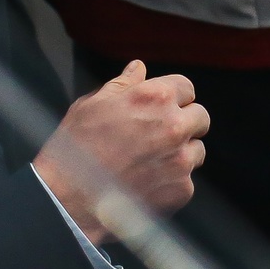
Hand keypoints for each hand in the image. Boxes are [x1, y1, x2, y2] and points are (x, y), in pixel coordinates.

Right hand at [35, 61, 209, 240]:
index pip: (186, 87)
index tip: (165, 107)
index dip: (174, 97)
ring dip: (181, 153)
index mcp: (154, 98)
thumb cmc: (75, 150)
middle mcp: (174, 126)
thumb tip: (138, 68)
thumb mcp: (91, 105)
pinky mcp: (182, 189)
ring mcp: (181, 159)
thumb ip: (122, 84)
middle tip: (160, 135)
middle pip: (200, 117)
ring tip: (150, 162)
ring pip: (197, 150)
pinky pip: (187, 180)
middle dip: (185, 122)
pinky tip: (147, 183)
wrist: (69, 200)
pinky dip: (172, 182)